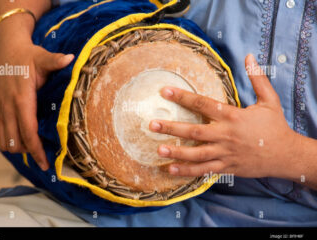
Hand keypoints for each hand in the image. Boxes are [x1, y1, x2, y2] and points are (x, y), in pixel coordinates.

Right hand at [0, 36, 73, 170]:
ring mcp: (0, 108)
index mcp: (22, 98)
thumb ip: (55, 61)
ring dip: (18, 148)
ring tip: (35, 150)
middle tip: (44, 160)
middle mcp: (8, 106)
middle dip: (29, 153)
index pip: (28, 131)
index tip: (45, 164)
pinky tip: (23, 140)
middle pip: (15, 142)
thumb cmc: (27, 55)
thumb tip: (71, 59)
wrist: (5, 49)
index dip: (36, 150)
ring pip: (4, 141)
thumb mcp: (42, 57)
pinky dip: (10, 140)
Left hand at [149, 54, 301, 178]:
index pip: (203, 104)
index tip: (164, 91)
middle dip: (172, 127)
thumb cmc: (275, 126)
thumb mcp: (269, 100)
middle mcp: (226, 135)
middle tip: (152, 124)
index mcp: (233, 116)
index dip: (183, 97)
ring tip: (158, 149)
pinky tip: (171, 169)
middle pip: (195, 131)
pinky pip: (204, 170)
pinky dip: (188, 171)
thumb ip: (258, 78)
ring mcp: (225, 153)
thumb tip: (248, 56)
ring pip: (197, 154)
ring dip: (177, 152)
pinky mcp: (227, 167)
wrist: (286, 155)